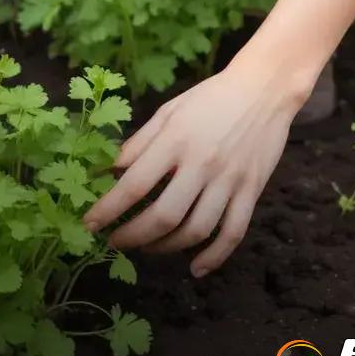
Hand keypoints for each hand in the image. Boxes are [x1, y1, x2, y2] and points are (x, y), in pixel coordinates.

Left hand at [83, 61, 311, 276]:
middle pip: (164, 216)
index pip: (134, 185)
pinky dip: (214, 256)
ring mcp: (230, 180)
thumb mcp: (168, 111)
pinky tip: (195, 267)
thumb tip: (109, 170)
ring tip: (146, 247)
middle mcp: (202, 164)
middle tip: (114, 241)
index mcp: (175, 141)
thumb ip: (139, 143)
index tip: (90, 224)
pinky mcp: (251, 190)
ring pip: (196, 230)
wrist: (265, 88)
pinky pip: (233, 232)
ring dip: (166, 247)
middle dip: (132, 236)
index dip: (108, 209)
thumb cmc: (210, 97)